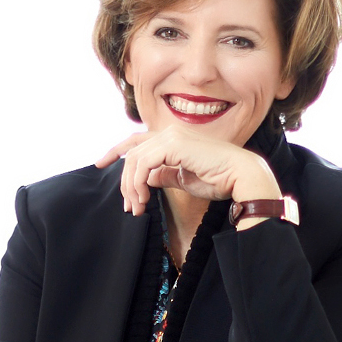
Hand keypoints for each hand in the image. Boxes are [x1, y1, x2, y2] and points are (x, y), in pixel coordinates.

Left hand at [96, 125, 280, 216]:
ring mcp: (172, 137)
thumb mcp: (182, 178)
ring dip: (131, 187)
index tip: (101, 163)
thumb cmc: (219, 179)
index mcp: (172, 139)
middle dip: (125, 182)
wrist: (241, 177)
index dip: (116, 150)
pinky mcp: (174, 146)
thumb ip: (163, 175)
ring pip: (134, 160)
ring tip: (137, 207)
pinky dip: (138, 183)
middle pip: (132, 154)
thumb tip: (145, 178)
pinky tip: (144, 199)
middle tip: (129, 206)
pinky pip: (143, 164)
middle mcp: (170, 133)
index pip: (136, 141)